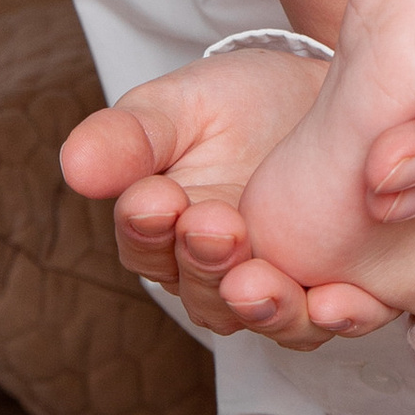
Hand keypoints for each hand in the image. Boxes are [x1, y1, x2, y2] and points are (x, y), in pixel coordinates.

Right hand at [60, 51, 397, 349]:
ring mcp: (280, 286)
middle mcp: (217, 274)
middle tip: (216, 227)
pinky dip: (338, 317)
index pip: (144, 244)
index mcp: (166, 233)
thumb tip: (74, 165)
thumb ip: (130, 137)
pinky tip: (334, 302)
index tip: (156, 200)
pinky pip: (338, 319)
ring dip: (262, 306)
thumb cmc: (242, 102)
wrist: (336, 95)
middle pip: (202, 293)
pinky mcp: (341, 288)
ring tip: (258, 280)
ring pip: (264, 317)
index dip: (147, 229)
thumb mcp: (179, 106)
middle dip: (205, 263)